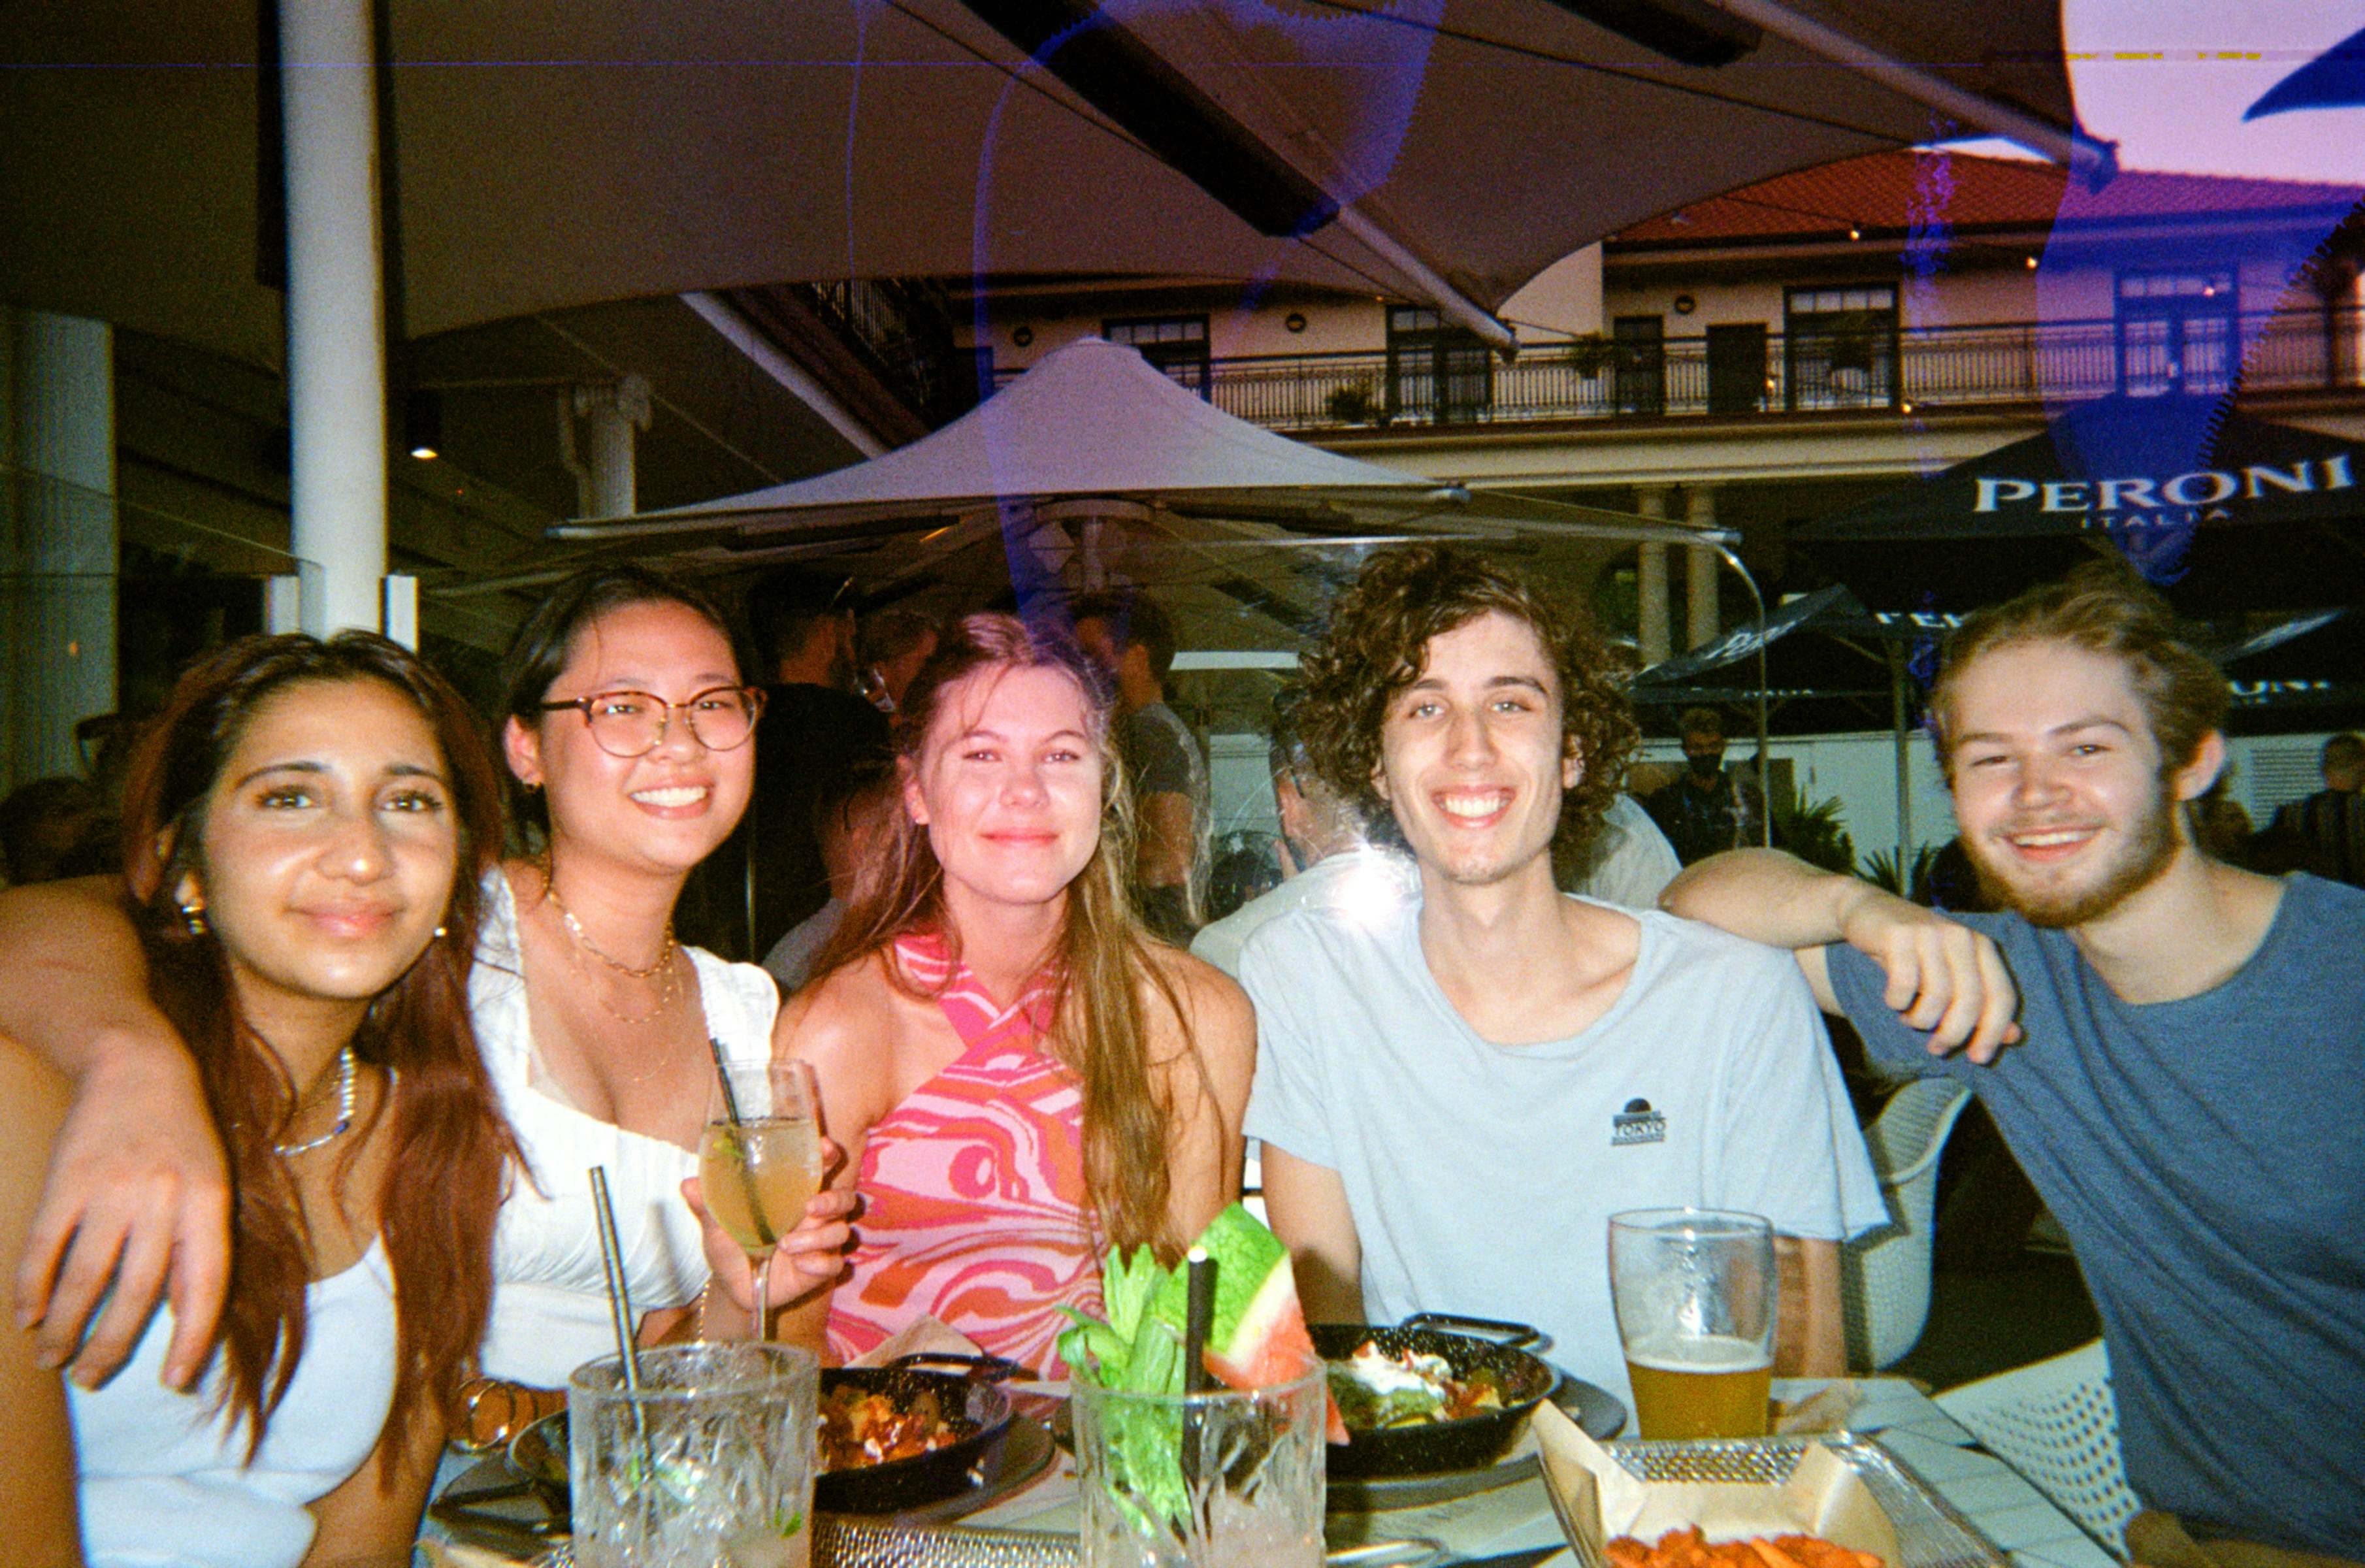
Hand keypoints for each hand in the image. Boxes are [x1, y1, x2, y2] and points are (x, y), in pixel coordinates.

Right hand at [16, 1036, 229, 1388]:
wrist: (138, 1065)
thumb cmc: (182, 1134)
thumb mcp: (212, 1182)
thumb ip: (201, 1243)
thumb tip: (183, 1311)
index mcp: (208, 1203)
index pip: (205, 1285)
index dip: (192, 1338)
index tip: (174, 1380)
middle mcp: (163, 1199)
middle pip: (136, 1293)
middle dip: (111, 1346)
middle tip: (91, 1380)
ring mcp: (112, 1189)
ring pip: (84, 1279)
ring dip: (65, 1328)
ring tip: (52, 1359)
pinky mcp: (66, 1180)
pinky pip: (44, 1247)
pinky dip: (31, 1287)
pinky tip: (26, 1316)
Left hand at [681, 1160, 857, 1316]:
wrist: (733, 1288)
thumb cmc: (730, 1248)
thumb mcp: (716, 1226)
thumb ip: (708, 1205)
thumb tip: (688, 1184)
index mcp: (793, 1194)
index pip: (821, 1167)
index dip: (828, 1155)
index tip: (826, 1148)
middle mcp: (813, 1215)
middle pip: (844, 1198)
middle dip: (833, 1199)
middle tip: (809, 1207)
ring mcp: (820, 1242)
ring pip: (840, 1231)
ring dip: (816, 1237)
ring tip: (785, 1244)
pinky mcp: (820, 1268)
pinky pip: (834, 1263)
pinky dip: (818, 1263)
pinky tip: (800, 1265)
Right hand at [1834, 888, 2022, 1061]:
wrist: (1869, 911)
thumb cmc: (1914, 950)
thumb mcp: (1950, 973)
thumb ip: (1981, 1002)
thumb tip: (2014, 1036)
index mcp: (1982, 946)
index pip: (2002, 995)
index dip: (1993, 1032)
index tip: (1978, 1058)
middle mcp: (1961, 936)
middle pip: (1970, 1000)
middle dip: (1953, 1034)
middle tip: (1937, 1048)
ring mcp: (1930, 932)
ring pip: (1936, 996)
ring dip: (1920, 1019)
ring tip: (1910, 1018)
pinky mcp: (1898, 934)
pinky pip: (1903, 984)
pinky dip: (1897, 1002)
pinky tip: (1893, 1000)